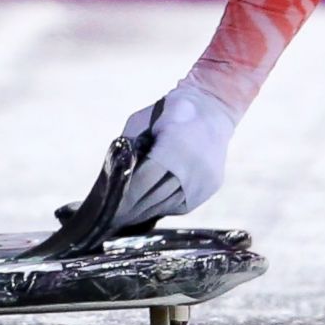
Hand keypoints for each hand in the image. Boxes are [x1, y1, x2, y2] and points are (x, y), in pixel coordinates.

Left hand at [117, 82, 236, 224]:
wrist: (211, 105)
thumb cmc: (168, 112)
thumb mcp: (141, 121)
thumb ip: (128, 147)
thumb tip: (115, 179)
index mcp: (174, 146)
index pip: (144, 181)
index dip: (126, 196)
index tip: (112, 208)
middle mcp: (193, 166)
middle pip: (157, 197)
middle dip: (134, 209)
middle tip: (116, 218)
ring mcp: (205, 178)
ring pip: (170, 204)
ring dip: (149, 211)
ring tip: (130, 217)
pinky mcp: (212, 185)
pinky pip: (184, 204)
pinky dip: (166, 207)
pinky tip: (151, 208)